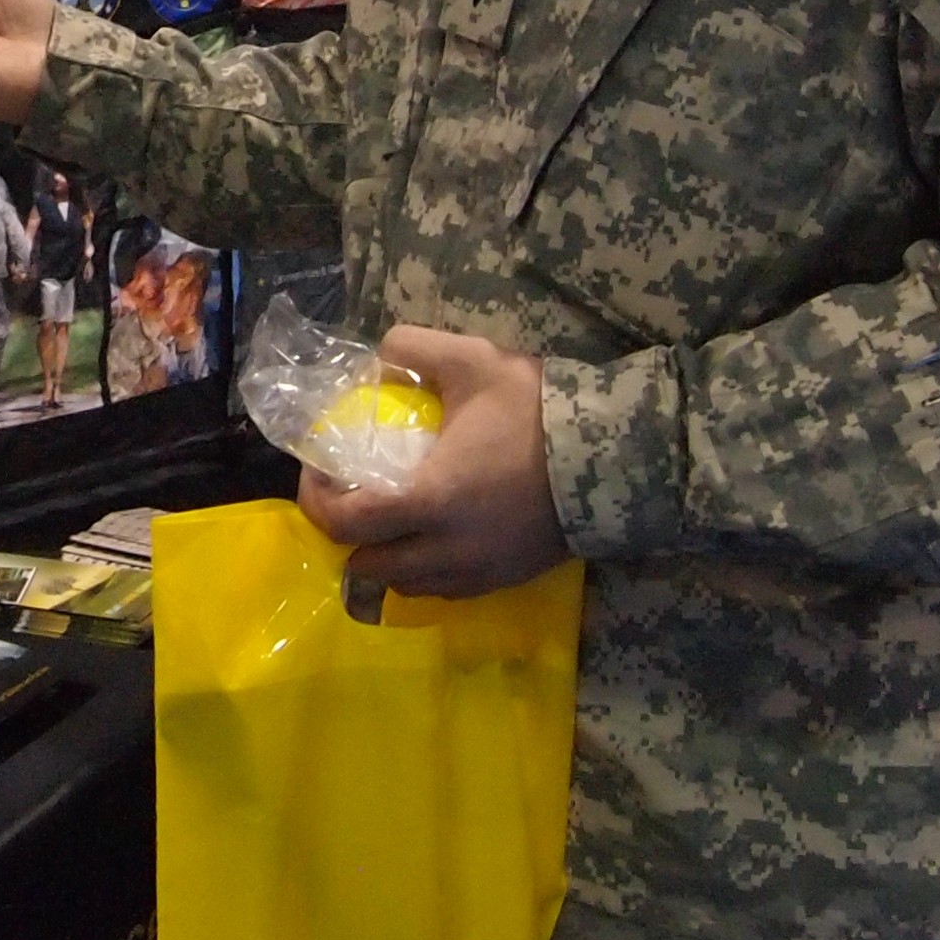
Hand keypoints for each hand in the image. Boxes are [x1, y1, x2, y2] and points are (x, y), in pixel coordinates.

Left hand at [299, 324, 569, 597]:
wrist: (622, 458)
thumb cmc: (539, 412)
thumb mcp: (472, 360)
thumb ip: (412, 349)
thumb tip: (375, 361)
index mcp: (430, 501)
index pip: (344, 524)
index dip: (317, 499)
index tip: (319, 468)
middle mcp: (448, 551)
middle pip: (367, 567)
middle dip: (346, 537)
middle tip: (350, 495)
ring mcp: (480, 572)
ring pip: (407, 585)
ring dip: (385, 558)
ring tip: (389, 516)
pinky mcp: (508, 580)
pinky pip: (446, 590)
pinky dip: (425, 570)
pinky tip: (435, 533)